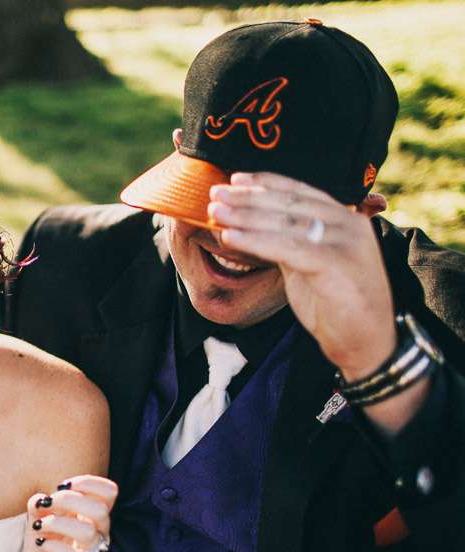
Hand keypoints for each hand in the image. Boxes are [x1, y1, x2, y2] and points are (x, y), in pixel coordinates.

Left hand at [23, 475, 117, 551]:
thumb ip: (38, 508)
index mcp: (92, 516)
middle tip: (47, 504)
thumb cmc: (45, 548)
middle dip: (69, 500)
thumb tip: (39, 498)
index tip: (63, 485)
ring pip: (88, 532)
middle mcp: (98, 534)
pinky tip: (41, 544)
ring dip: (57, 523)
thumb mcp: (37, 523)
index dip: (89, 482)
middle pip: (100, 509)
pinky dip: (54, 546)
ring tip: (39, 527)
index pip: (109, 493)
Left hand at [210, 172, 396, 379]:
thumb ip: (290, 240)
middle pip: (289, 204)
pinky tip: (229, 237)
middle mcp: (349, 223)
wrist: (365, 342)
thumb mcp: (309, 262)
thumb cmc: (336, 303)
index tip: (234, 179)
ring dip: (245, 216)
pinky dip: (255, 240)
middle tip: (215, 193)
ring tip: (215, 212)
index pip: (300, 191)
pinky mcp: (337, 263)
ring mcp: (346, 242)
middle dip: (248, 197)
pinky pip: (287, 247)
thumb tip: (254, 222)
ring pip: (286, 223)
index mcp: (345, 217)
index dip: (266, 182)